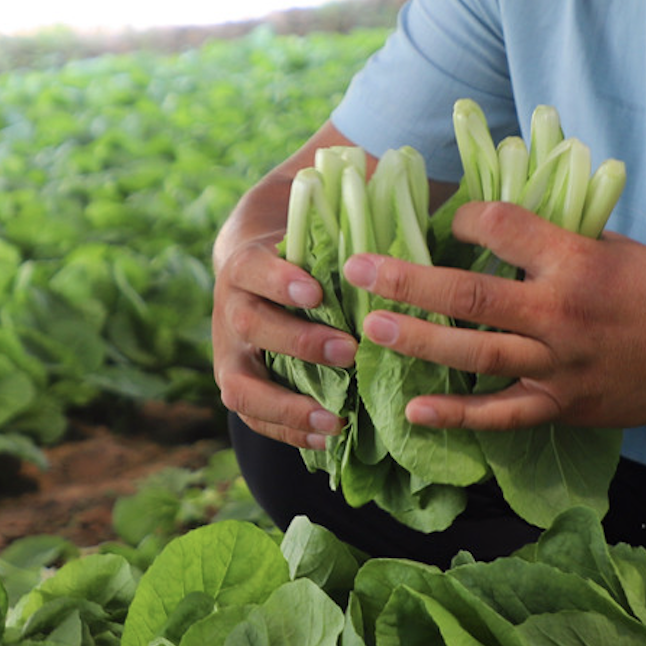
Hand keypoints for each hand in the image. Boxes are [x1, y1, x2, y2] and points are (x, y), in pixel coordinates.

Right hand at [210, 195, 356, 452]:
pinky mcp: (238, 382)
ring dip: (288, 405)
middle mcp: (229, 308)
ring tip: (334, 420)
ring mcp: (228, 351)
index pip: (253, 269)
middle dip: (299, 341)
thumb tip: (417, 206)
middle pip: (251, 326)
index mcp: (246, 262)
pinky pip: (254, 416)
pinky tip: (327, 439)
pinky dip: (288, 431)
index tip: (316, 289)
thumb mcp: (315, 224)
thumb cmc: (303, 243)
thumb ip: (349, 223)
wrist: (250, 263)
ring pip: (242, 385)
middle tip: (349, 350)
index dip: (279, 280)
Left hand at [339, 199, 645, 433]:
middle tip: (359, 270)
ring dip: (417, 341)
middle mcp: (560, 316)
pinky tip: (414, 408)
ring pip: (475, 356)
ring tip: (371, 328)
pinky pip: (500, 414)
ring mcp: (558, 366)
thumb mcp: (614, 245)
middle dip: (408, 282)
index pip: (503, 228)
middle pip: (470, 297)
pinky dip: (456, 413)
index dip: (468, 219)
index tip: (450, 220)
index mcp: (576, 263)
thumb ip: (555, 239)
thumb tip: (497, 223)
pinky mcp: (561, 405)